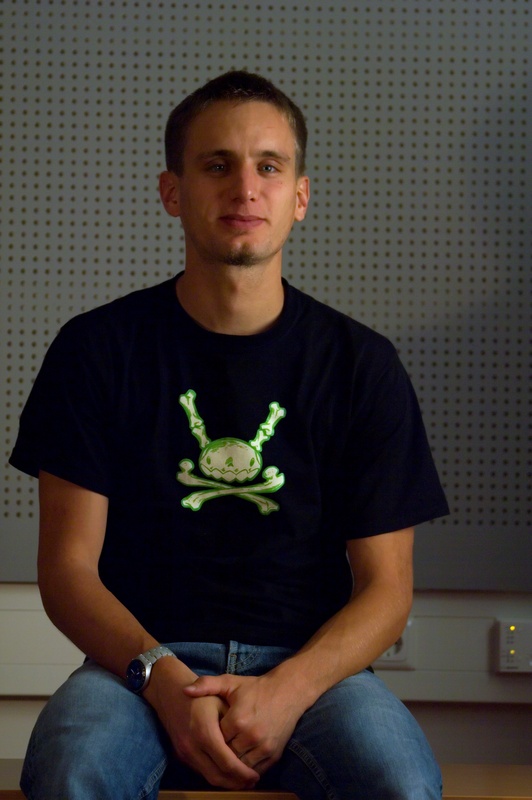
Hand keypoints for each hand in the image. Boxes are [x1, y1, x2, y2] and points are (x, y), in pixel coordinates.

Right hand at [144, 658, 259, 789]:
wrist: (170, 691)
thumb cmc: (200, 694)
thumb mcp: (220, 701)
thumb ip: (233, 724)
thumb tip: (250, 745)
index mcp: (205, 732)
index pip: (226, 762)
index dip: (242, 773)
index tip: (256, 777)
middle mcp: (192, 746)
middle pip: (217, 776)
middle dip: (236, 783)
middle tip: (252, 783)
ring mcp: (184, 752)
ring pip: (207, 777)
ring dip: (225, 782)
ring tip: (242, 781)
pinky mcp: (180, 755)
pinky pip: (200, 771)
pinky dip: (214, 775)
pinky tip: (226, 773)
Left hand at [183, 672, 302, 774]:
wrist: (287, 691)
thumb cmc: (256, 688)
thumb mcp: (230, 683)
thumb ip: (206, 685)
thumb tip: (185, 691)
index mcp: (237, 719)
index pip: (216, 741)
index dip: (211, 739)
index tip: (209, 736)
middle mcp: (251, 735)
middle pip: (227, 756)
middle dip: (221, 754)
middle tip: (215, 751)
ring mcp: (264, 746)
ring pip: (241, 766)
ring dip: (234, 764)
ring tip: (226, 758)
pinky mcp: (274, 754)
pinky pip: (257, 771)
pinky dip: (248, 770)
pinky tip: (241, 763)